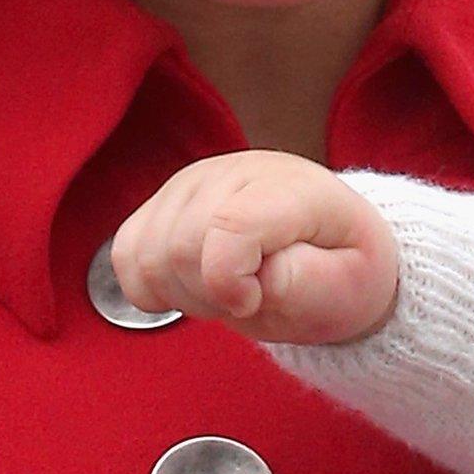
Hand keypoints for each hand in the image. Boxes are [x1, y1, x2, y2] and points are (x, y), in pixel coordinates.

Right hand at [111, 149, 399, 344]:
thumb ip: (306, 283)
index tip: (253, 301)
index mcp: (293, 189)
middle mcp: (238, 172)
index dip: (229, 282)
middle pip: (179, 247)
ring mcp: (194, 181)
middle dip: (208, 295)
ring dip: (182, 292)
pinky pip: (125, 252)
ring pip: (146, 253)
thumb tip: (255, 277)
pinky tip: (193, 285)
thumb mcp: (348, 288)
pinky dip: (152, 284)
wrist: (331, 253)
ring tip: (227, 291)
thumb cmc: (343, 272)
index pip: (231, 226)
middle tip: (248, 299)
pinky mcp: (163, 200)